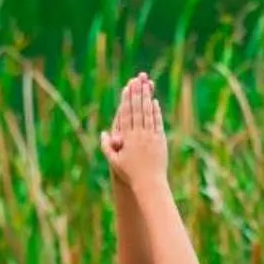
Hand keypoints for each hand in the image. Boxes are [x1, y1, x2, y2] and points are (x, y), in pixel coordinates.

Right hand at [102, 73, 167, 188]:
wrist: (149, 183)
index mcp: (127, 139)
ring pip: (148, 114)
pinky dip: (155, 112)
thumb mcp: (115, 161)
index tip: (127, 88)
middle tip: (137, 80)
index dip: (126, 100)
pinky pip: (157, 123)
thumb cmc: (130, 174)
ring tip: (146, 86)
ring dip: (146, 99)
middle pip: (137, 110)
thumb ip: (108, 146)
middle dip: (137, 94)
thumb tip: (103, 133)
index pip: (126, 115)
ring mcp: (150, 137)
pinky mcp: (160, 140)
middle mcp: (139, 135)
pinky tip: (154, 102)